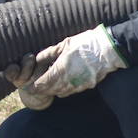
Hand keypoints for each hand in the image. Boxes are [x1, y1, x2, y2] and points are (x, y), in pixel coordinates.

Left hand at [5, 25, 125, 108]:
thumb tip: (37, 58)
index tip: (30, 86)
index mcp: (60, 70)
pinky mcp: (87, 86)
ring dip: (54, 90)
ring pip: (61, 93)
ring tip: (49, 84)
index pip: (42, 84)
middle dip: (43, 89)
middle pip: (50, 91)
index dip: (34, 87)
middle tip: (37, 86)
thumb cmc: (86, 44)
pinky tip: (64, 82)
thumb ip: (49, 53)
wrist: (108, 49)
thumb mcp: (64, 45)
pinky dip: (65, 89)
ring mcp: (78, 85)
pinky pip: (72, 91)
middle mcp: (68, 81)